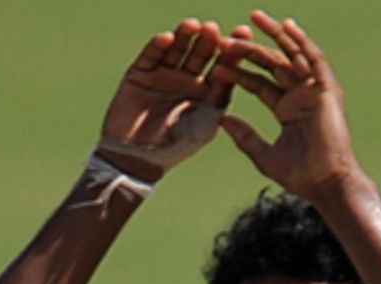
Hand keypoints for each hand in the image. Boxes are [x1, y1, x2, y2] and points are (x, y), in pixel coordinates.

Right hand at [98, 18, 244, 180]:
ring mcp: (162, 75)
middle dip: (208, 41)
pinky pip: (150, 56)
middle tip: (213, 29)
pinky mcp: (139, 74)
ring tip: (193, 25)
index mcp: (206, 92)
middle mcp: (186, 80)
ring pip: (176, 49)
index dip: (232, 50)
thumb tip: (236, 70)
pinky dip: (157, 46)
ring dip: (185, 36)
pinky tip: (166, 38)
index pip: (222, 66)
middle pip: (200, 54)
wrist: (137, 161)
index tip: (242, 34)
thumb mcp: (205, 124)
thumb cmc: (176, 148)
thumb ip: (220, 97)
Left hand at [213, 11, 359, 199]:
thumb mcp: (264, 155)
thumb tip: (222, 120)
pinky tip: (286, 27)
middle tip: (227, 37)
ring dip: (274, 36)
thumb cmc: (299, 175)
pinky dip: (301, 43)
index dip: (238, 73)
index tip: (217, 63)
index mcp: (286, 109)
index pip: (258, 84)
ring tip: (254, 18)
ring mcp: (314, 90)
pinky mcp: (327, 90)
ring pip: (292, 55)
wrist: (325, 184)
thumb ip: (245, 136)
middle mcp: (300, 95)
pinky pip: (314, 60)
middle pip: (273, 64)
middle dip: (250, 49)